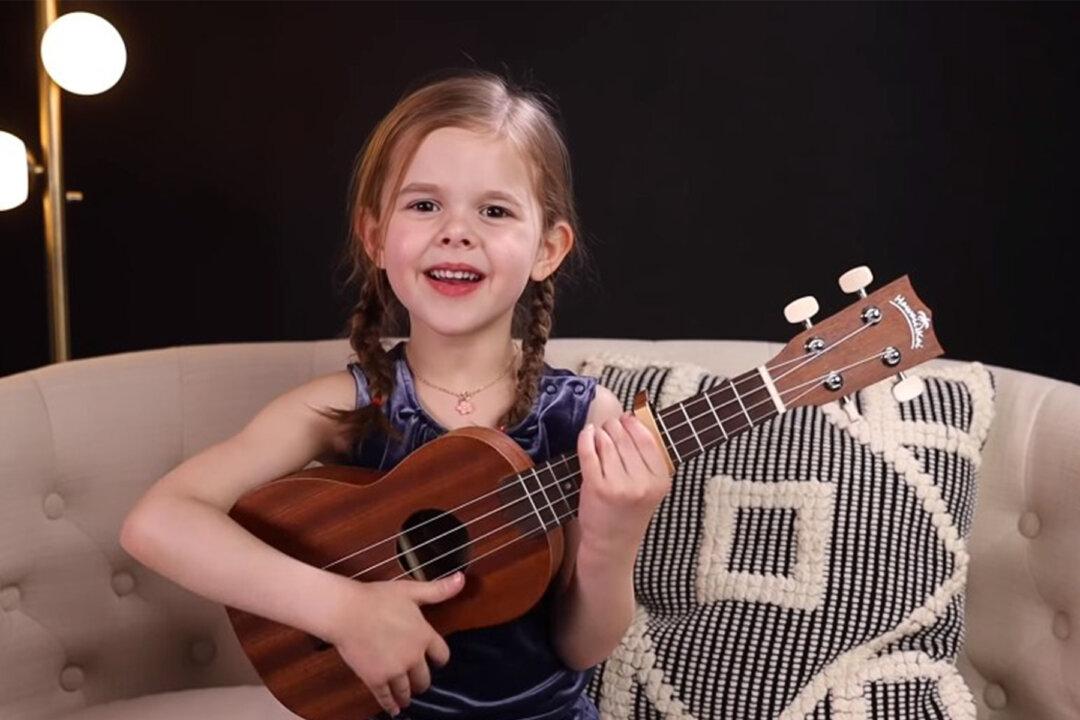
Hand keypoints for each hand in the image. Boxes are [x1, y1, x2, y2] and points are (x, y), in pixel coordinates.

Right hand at [323, 572, 465, 716]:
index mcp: (424, 635)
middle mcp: (413, 656)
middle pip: (425, 678)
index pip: (442, 655)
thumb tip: (462, 579)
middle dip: (422, 680)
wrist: (347, 611)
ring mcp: (394, 670)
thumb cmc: (377, 598)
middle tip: (418, 681)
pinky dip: (391, 705)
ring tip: (406, 698)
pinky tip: (393, 709)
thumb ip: (438, 590)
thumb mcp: (411, 591)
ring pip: (407, 691)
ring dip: (407, 695)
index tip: (436, 661)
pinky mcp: (375, 679)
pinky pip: (386, 697)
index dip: (439, 659)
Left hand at [575, 412, 673, 561]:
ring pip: (607, 443)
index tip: (627, 418)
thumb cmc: (629, 512)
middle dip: (615, 425)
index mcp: (660, 481)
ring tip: (599, 434)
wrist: (612, 544)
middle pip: (625, 438)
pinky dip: (586, 438)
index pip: (648, 440)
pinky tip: (587, 434)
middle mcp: (642, 483)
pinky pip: (589, 452)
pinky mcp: (596, 488)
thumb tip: (633, 418)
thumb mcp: (650, 488)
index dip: (635, 424)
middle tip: (609, 425)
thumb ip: (647, 459)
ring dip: (601, 433)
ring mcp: (618, 486)